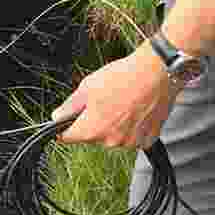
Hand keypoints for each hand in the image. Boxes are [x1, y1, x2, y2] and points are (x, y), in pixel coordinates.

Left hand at [52, 45, 177, 150]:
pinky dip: (133, 127)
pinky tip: (135, 110)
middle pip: (93, 137)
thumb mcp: (87, 86)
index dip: (65, 128)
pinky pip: (133, 137)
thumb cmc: (124, 77)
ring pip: (114, 137)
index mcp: (92, 130)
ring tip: (122, 103)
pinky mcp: (148, 138)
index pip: (68, 137)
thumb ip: (70, 106)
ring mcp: (131, 141)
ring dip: (114, 126)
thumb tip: (57, 116)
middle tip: (103, 102)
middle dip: (94, 122)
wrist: (157, 72)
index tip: (67, 122)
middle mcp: (111, 141)